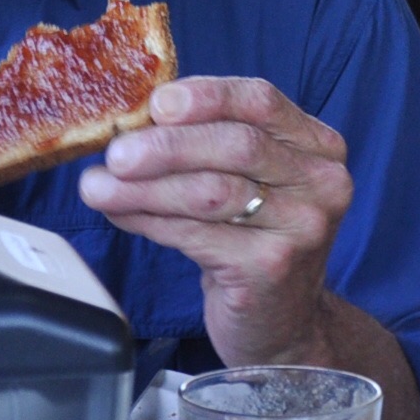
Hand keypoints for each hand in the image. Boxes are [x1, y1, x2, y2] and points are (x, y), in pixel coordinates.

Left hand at [77, 76, 351, 368]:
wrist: (285, 324)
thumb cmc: (256, 243)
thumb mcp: (252, 183)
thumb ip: (210, 146)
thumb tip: (132, 125)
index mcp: (318, 146)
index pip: (261, 100)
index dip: (206, 96)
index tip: (156, 103)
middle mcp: (321, 182)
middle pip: (237, 145)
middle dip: (167, 145)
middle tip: (115, 153)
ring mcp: (302, 227)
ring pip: (212, 192)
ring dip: (145, 188)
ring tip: (98, 187)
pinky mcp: (271, 267)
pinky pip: (197, 235)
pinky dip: (149, 221)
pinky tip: (121, 215)